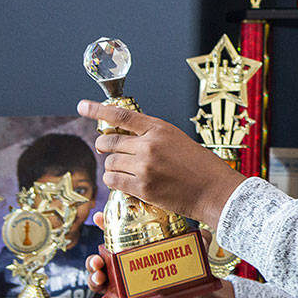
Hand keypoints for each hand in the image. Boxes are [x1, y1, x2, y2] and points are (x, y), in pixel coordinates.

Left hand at [77, 98, 245, 228]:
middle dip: (103, 146)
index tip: (82, 106)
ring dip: (112, 168)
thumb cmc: (202, 167)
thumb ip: (152, 136)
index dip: (97, 110)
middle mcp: (149, 145)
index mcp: (160, 129)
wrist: (215, 191)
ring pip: (110, 164)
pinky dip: (114, 181)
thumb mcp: (178, 140)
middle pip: (109, 141)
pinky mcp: (142, 188)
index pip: (121, 115)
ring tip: (126, 171)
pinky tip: (124, 183)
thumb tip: (127, 138)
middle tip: (107, 150)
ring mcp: (145, 167)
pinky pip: (113, 181)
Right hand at [84, 212, 234, 297]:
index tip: (101, 216)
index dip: (105, 226)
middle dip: (94, 260)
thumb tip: (204, 234)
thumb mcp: (194, 253)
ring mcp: (126, 290)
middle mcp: (126, 270)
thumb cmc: (190, 270)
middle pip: (101, 263)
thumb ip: (199, 241)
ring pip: (101, 286)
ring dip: (94, 281)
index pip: (116, 237)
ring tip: (99, 280)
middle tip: (98, 260)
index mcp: (136, 253)